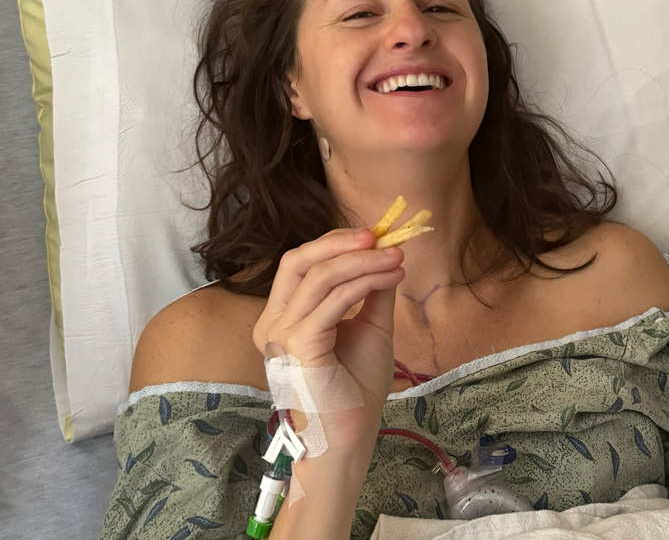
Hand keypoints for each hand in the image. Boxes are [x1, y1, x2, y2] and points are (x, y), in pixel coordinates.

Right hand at [252, 228, 404, 431]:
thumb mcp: (369, 327)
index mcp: (283, 317)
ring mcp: (280, 335)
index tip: (374, 236)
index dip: (335, 244)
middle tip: (378, 236)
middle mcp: (273, 323)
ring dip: (363, 262)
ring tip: (395, 260)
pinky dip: (365, 283)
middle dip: (340, 243)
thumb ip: (371, 290)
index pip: (301, 264)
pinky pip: (333, 301)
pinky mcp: (298, 346)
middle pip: (298, 261)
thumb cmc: (355, 387)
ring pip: (320, 277)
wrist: (352, 434)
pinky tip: (390, 278)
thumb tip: (385, 254)